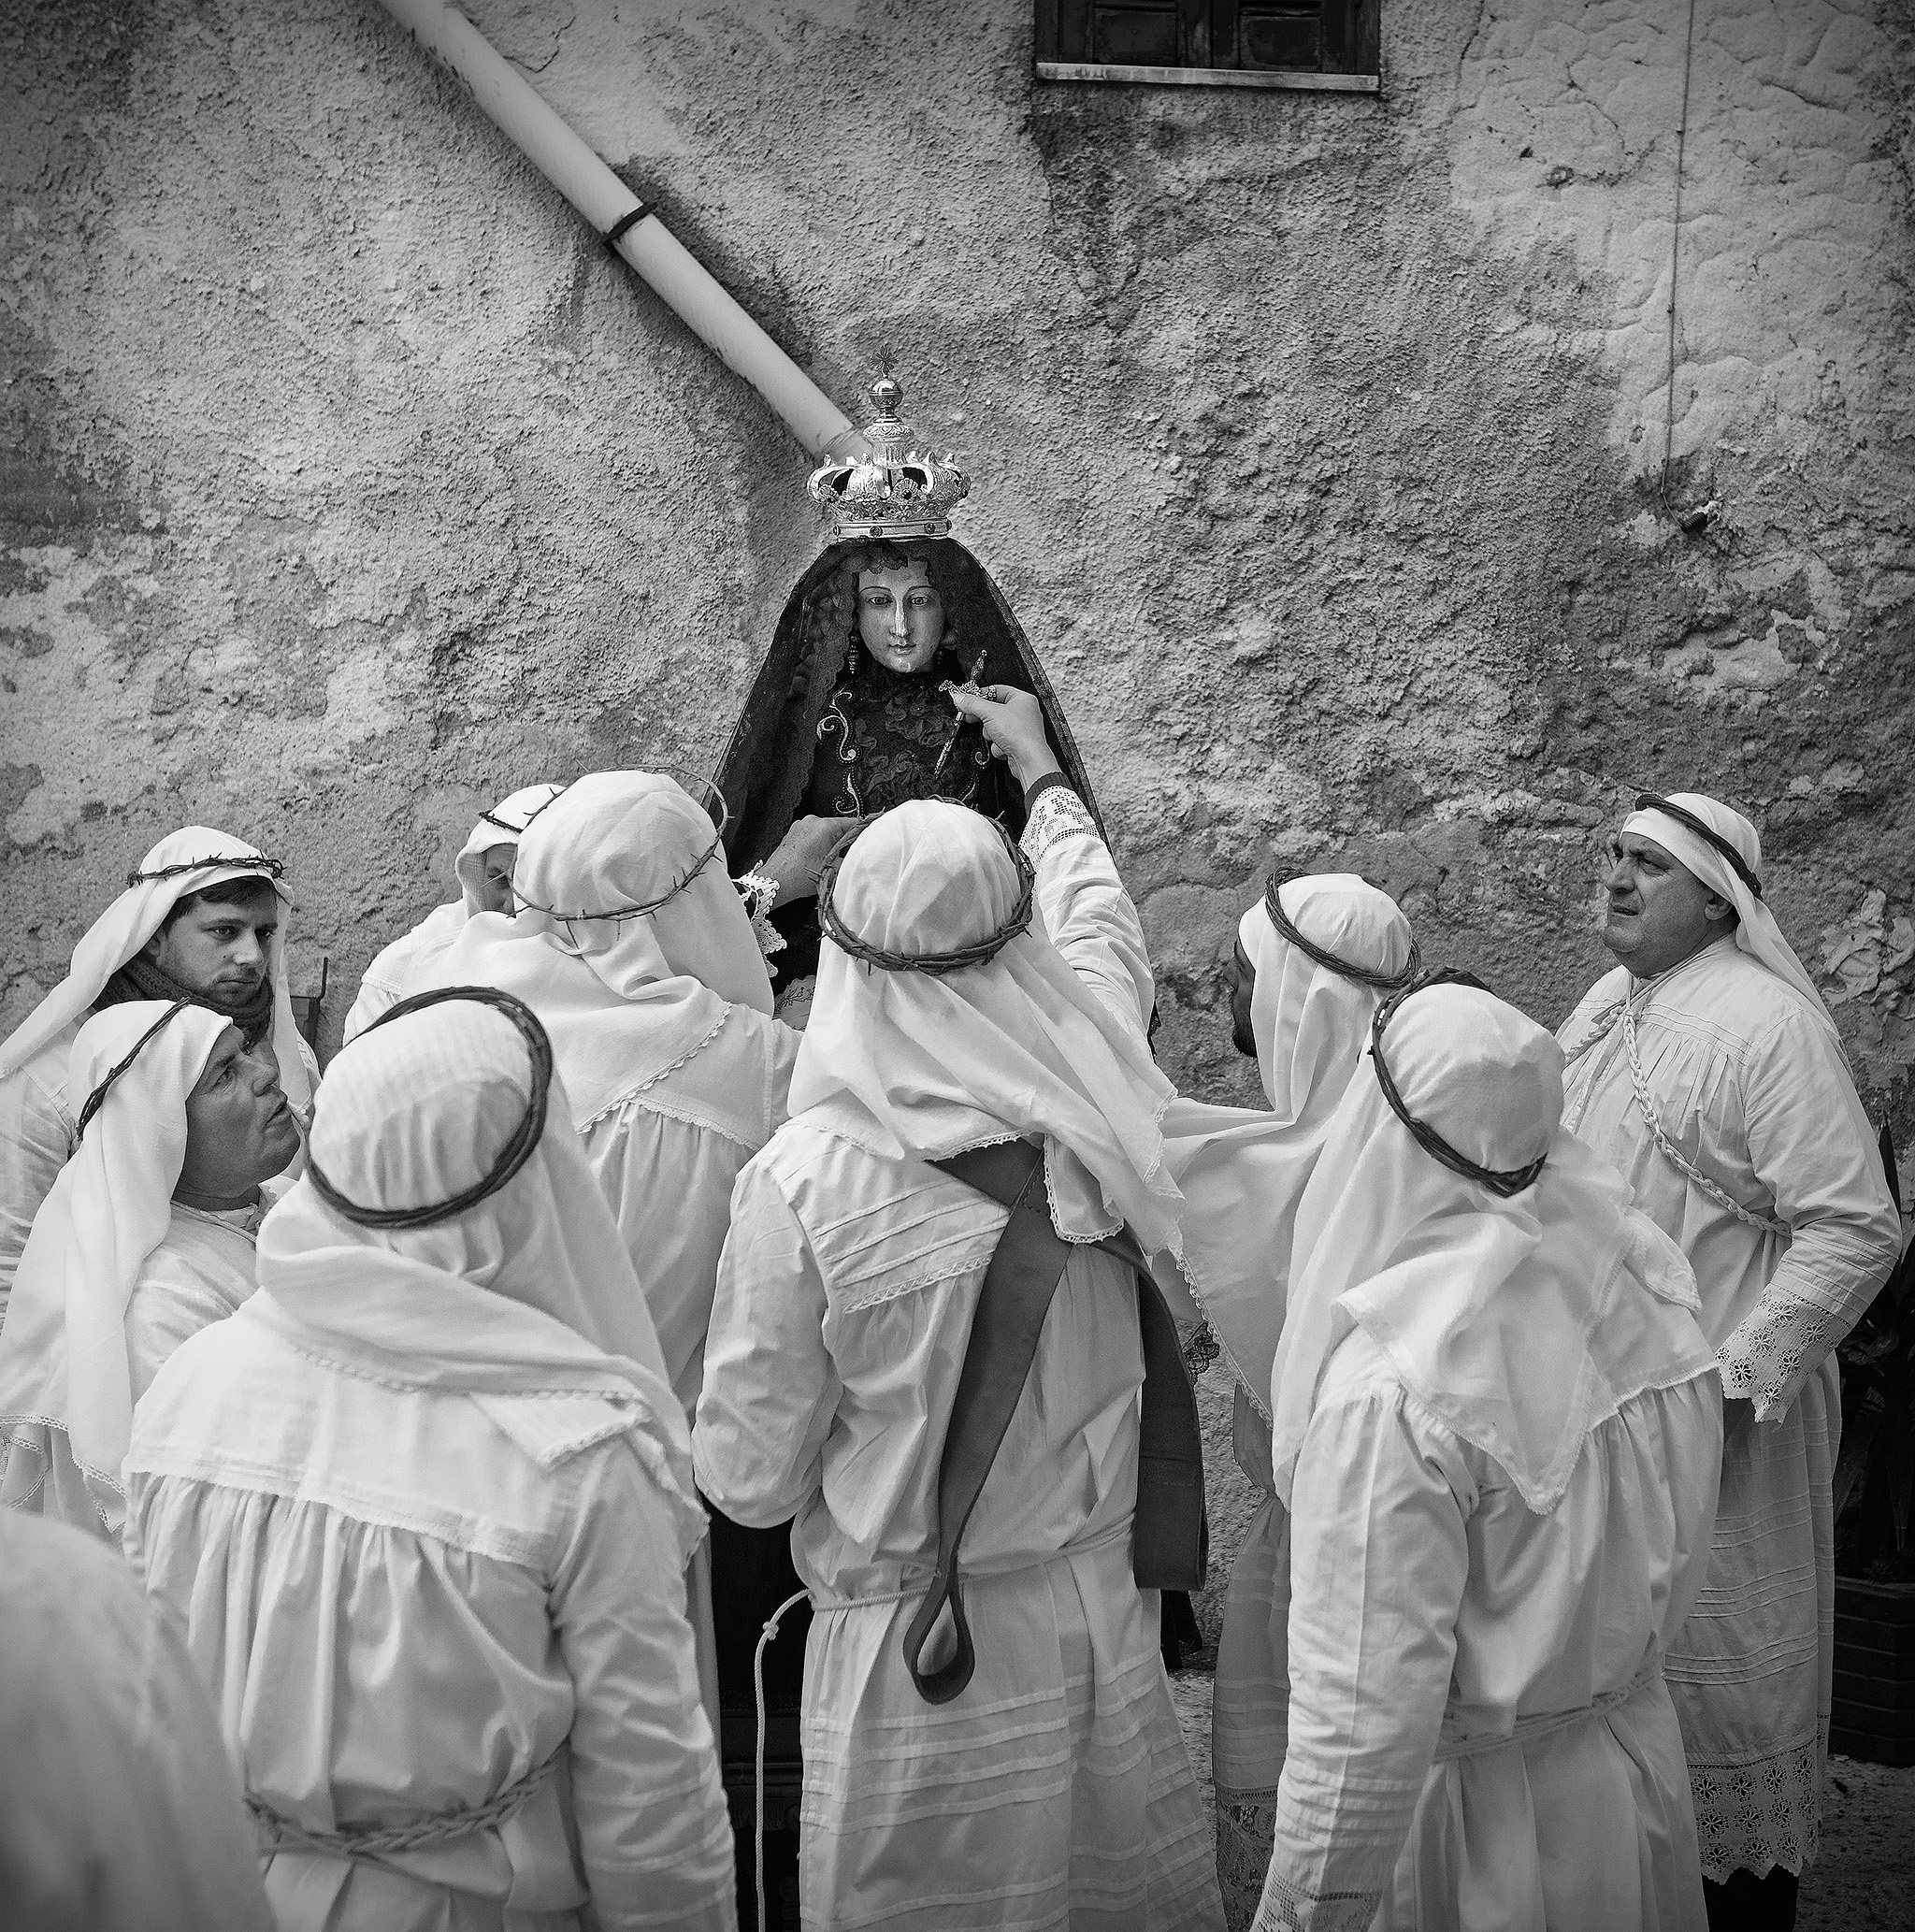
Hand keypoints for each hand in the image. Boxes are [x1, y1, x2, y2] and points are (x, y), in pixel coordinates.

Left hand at [759, 815, 865, 906]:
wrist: (774, 883)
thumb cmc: (798, 875)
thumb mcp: (833, 870)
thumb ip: (851, 860)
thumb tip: (861, 858)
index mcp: (824, 825)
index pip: (853, 823)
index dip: (865, 831)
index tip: (874, 836)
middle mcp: (811, 821)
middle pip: (840, 828)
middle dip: (847, 842)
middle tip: (854, 856)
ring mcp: (801, 827)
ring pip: (827, 833)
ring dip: (834, 845)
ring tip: (836, 861)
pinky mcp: (794, 835)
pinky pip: (815, 837)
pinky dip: (822, 846)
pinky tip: (822, 860)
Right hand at [947, 685, 1061, 792]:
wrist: (1028, 759)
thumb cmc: (1020, 734)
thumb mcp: (990, 713)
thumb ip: (972, 704)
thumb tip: (960, 698)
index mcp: (1022, 699)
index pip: (997, 690)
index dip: (981, 694)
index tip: (968, 699)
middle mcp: (1024, 713)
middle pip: (994, 710)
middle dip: (985, 718)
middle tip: (971, 717)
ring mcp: (1021, 730)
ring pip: (995, 727)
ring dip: (991, 734)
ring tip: (996, 736)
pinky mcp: (1017, 744)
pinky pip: (1000, 741)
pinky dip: (998, 745)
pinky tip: (1002, 747)